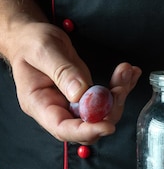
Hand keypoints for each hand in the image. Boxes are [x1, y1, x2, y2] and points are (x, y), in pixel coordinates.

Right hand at [0, 0, 140, 142]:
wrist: (31, 38)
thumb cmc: (30, 44)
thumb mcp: (43, 51)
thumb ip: (61, 72)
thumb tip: (79, 93)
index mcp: (39, 104)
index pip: (63, 128)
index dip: (86, 131)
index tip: (107, 125)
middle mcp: (57, 109)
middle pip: (87, 125)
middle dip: (109, 110)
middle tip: (121, 87)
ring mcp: (72, 104)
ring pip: (101, 113)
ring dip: (118, 95)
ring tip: (126, 72)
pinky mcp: (85, 95)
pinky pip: (105, 98)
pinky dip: (120, 86)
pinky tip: (129, 73)